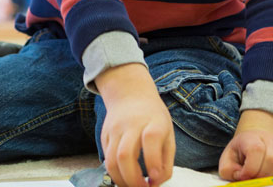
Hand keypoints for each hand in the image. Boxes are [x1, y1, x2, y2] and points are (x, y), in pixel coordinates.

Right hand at [95, 63, 174, 186]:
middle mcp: (132, 123)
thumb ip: (166, 159)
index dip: (153, 161)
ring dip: (121, 180)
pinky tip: (125, 176)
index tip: (155, 178)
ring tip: (132, 186)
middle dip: (133, 179)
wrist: (130, 94)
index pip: (151, 138)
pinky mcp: (104, 135)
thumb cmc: (153, 117)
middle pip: (126, 154)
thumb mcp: (168, 132)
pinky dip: (115, 173)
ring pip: (111, 160)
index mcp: (153, 120)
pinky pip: (106, 158)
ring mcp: (115, 129)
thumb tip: (156, 182)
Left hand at [219, 109, 272, 181]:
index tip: (242, 175)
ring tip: (259, 177)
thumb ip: (228, 168)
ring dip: (270, 179)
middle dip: (261, 176)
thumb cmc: (241, 151)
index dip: (250, 168)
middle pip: (272, 159)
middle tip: (252, 179)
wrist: (255, 140)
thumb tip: (240, 178)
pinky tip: (267, 176)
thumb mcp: (229, 156)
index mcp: (252, 136)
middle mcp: (270, 140)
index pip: (257, 149)